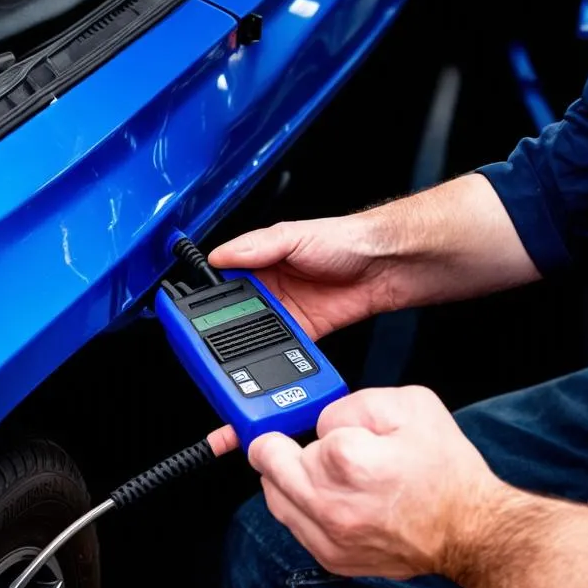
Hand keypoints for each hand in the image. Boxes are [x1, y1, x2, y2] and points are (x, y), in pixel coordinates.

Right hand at [208, 215, 395, 341]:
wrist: (387, 264)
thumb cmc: (347, 239)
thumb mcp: (294, 234)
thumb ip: (256, 246)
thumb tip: (219, 255)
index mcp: (263, 258)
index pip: (227, 277)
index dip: (213, 291)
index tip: (199, 304)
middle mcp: (273, 285)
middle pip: (239, 309)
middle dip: (230, 321)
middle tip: (220, 330)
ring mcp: (289, 309)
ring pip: (259, 331)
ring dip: (252, 339)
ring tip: (243, 344)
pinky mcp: (307, 330)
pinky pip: (286, 347)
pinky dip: (279, 353)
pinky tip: (272, 352)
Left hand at [248, 387, 505, 578]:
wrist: (471, 531)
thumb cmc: (446, 473)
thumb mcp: (411, 405)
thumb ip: (354, 404)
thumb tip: (325, 422)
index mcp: (347, 461)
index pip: (301, 429)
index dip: (317, 423)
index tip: (323, 427)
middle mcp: (330, 504)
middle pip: (270, 467)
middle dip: (280, 449)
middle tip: (293, 441)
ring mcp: (328, 536)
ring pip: (275, 498)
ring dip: (286, 479)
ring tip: (317, 470)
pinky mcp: (332, 558)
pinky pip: (293, 525)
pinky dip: (300, 507)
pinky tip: (327, 496)